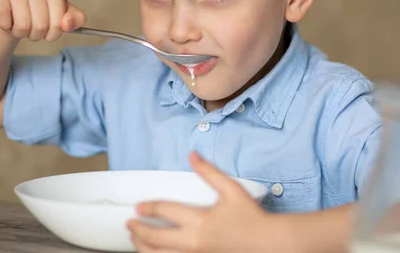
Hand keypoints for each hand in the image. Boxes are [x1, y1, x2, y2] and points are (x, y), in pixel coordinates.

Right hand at [0, 0, 85, 40]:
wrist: (14, 13)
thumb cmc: (42, 14)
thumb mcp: (63, 17)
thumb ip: (75, 20)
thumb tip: (66, 24)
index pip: (58, 23)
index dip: (53, 34)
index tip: (49, 31)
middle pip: (40, 26)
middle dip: (37, 35)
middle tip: (33, 29)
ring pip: (22, 26)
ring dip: (21, 33)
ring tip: (21, 25)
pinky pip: (4, 19)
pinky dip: (6, 27)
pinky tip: (8, 20)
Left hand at [127, 152, 271, 252]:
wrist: (270, 244)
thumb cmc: (252, 217)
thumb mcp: (231, 190)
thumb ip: (209, 172)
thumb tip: (192, 155)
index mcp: (200, 221)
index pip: (165, 211)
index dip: (148, 208)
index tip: (138, 208)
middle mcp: (195, 242)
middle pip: (155, 239)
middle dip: (138, 231)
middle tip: (130, 225)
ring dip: (143, 249)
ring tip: (136, 242)